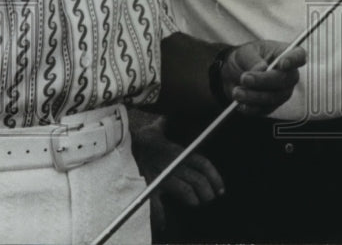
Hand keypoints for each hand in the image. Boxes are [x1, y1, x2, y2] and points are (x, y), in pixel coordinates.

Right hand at [129, 114, 224, 232]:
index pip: (203, 164)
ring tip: (196, 204)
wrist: (120, 143)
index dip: (215, 177)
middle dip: (207, 191)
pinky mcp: (148, 185)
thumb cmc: (139, 138)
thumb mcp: (155, 129)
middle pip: (198, 179)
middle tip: (209, 199)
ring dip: (193, 200)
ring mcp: (162, 175)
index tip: (221, 188)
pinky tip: (163, 223)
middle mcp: (174, 164)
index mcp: (179, 152)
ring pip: (185, 190)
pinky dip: (160, 216)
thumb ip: (164, 126)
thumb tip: (166, 118)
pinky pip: (156, 204)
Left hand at [221, 40, 305, 116]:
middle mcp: (289, 74)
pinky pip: (264, 109)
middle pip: (285, 80)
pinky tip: (240, 103)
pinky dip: (251, 107)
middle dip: (264, 81)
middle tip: (245, 78)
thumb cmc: (245, 58)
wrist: (234, 73)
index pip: (298, 56)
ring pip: (274, 97)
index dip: (293, 60)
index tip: (282, 64)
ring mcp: (282, 92)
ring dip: (254, 96)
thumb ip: (253, 59)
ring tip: (237, 92)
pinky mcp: (271, 106)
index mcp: (286, 55)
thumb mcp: (246, 52)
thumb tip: (261, 69)